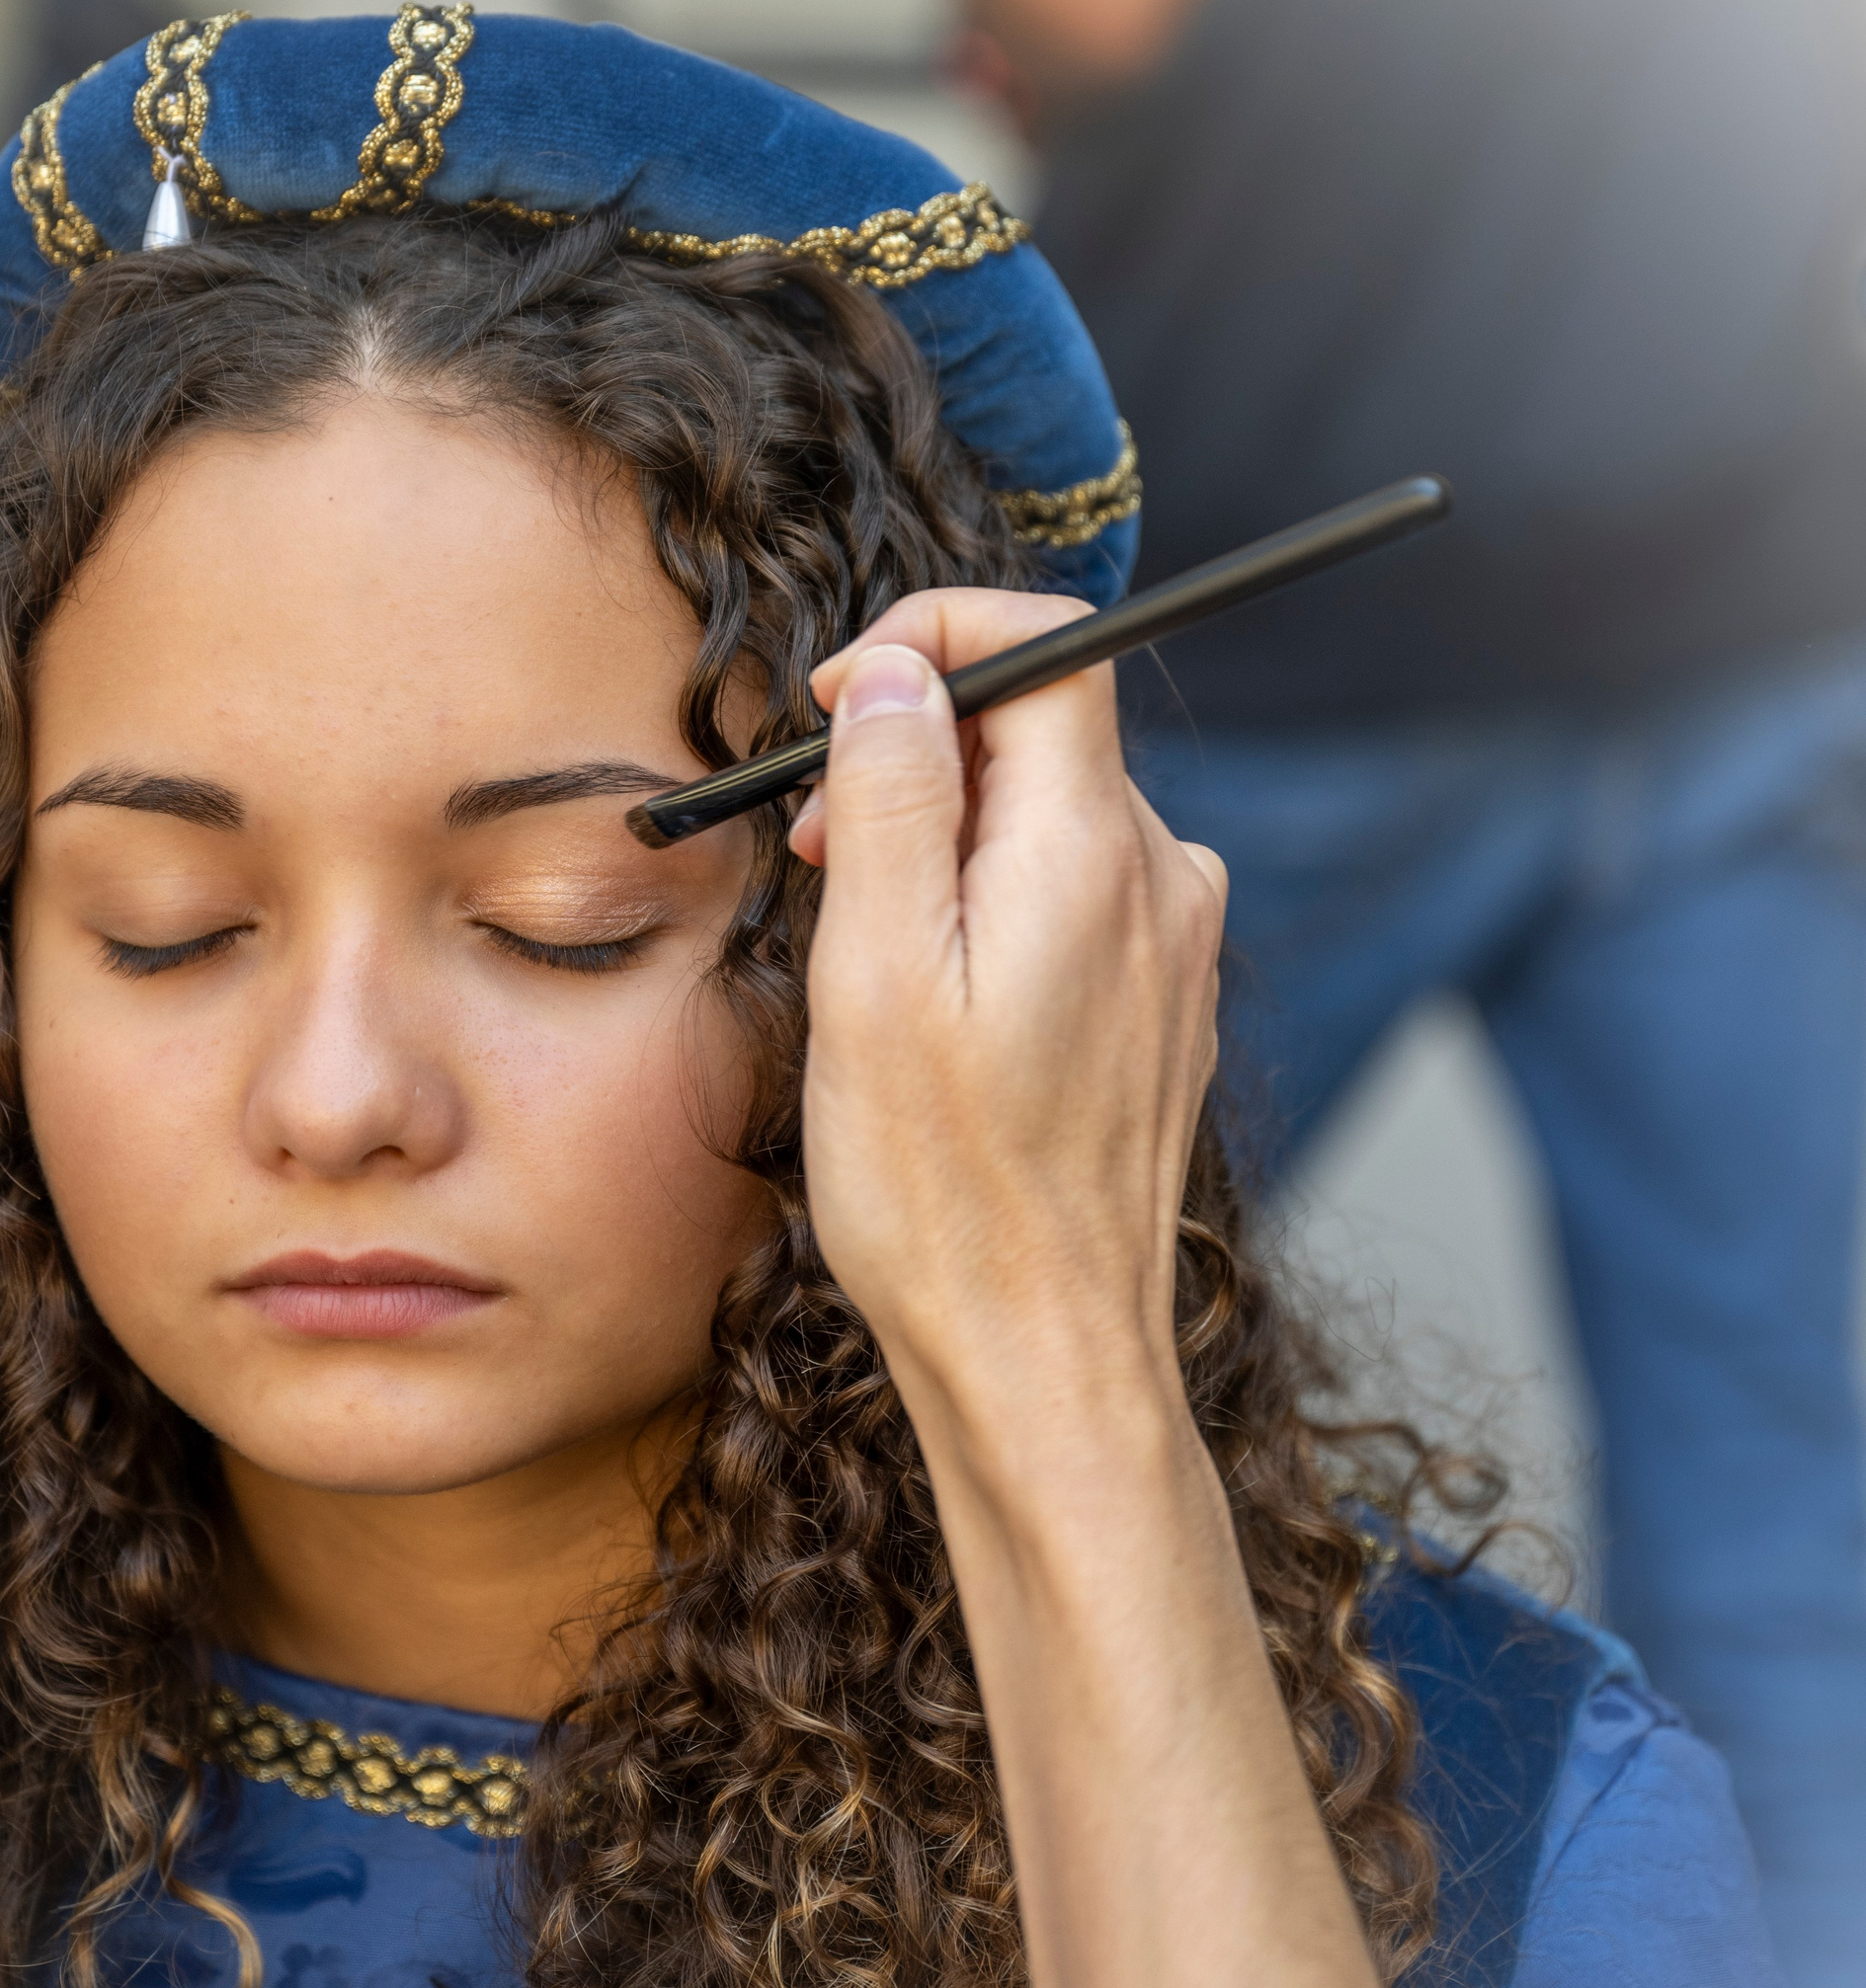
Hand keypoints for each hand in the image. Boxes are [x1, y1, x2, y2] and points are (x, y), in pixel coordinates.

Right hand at [790, 592, 1226, 1449]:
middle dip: (916, 751)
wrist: (1044, 1350)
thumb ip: (887, 800)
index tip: (840, 697)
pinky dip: (991, 900)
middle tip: (812, 841)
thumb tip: (896, 673)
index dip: (936, 637)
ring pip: (1049, 816)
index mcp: (1090, 856)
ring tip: (861, 938)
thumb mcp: (873, 979)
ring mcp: (1175, 947)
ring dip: (944, 834)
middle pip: (1042, 731)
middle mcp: (1162, 882)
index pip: (1054, 644)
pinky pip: (1072, 894)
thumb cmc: (943, 1191)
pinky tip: (934, 997)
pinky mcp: (1164, 1004)